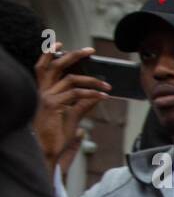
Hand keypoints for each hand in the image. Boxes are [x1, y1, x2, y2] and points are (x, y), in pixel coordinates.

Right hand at [34, 45, 110, 171]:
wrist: (48, 152)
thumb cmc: (57, 136)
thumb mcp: (72, 117)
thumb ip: (82, 105)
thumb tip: (96, 97)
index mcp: (43, 92)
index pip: (44, 67)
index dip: (49, 54)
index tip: (59, 44)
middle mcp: (42, 91)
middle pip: (55, 66)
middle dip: (72, 55)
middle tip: (90, 50)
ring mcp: (46, 97)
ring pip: (70, 79)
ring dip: (92, 81)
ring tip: (108, 86)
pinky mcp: (52, 105)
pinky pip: (76, 94)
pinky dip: (92, 94)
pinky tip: (104, 97)